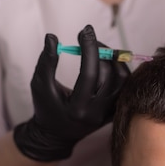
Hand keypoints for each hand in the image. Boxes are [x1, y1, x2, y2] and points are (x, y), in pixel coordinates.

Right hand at [14, 25, 128, 161]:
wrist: (56, 134)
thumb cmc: (45, 107)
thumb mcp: (39, 84)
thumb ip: (46, 61)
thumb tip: (52, 37)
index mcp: (77, 108)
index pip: (88, 73)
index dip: (89, 48)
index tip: (84, 31)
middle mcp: (96, 113)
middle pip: (108, 75)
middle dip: (101, 51)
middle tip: (89, 38)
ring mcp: (108, 113)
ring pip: (122, 80)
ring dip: (114, 59)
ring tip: (100, 49)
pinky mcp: (114, 111)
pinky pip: (124, 87)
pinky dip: (120, 71)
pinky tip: (108, 62)